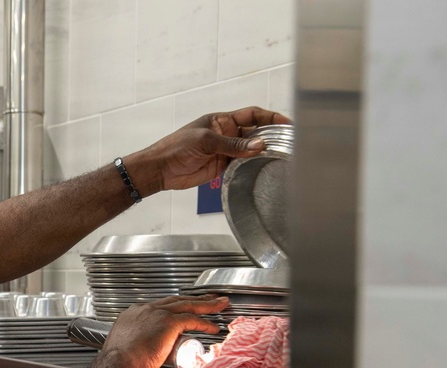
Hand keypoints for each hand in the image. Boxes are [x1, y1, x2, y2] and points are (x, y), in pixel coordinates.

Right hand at [102, 294, 228, 367]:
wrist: (118, 364)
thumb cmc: (119, 363)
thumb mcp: (126, 352)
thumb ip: (139, 354)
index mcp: (133, 314)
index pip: (158, 306)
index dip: (173, 307)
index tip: (181, 308)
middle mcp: (145, 310)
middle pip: (175, 300)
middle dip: (193, 299)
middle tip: (206, 298)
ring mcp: (157, 314)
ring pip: (187, 305)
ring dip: (206, 305)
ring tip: (218, 304)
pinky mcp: (168, 322)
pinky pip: (193, 320)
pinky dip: (205, 323)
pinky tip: (213, 327)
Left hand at [131, 107, 292, 194]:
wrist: (160, 169)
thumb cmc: (176, 148)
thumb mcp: (205, 142)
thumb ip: (232, 145)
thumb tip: (259, 146)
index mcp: (222, 120)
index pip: (252, 115)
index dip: (270, 118)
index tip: (287, 123)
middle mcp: (226, 134)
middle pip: (255, 133)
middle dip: (271, 136)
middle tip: (289, 142)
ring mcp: (225, 151)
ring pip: (250, 150)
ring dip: (263, 152)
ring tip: (282, 155)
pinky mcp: (222, 167)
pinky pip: (242, 165)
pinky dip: (252, 166)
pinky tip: (263, 167)